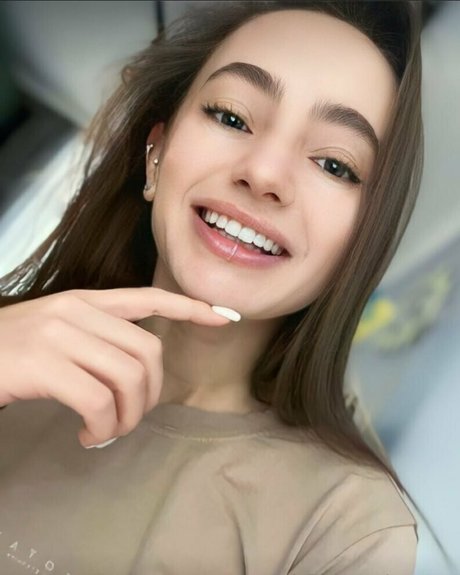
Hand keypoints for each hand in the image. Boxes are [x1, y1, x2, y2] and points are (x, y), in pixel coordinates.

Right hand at [0, 288, 229, 446]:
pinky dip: (103, 426)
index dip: (189, 308)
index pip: (148, 298)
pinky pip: (99, 401)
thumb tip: (136, 373)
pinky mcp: (43, 364)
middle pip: (148, 352)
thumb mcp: (57, 333)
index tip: (223, 318)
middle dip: (151, 394)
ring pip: (129, 377)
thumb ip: (95, 339)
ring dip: (128, 416)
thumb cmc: (9, 354)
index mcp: (84, 302)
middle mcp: (77, 311)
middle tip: (130, 419)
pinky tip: (89, 435)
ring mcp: (59, 334)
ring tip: (107, 431)